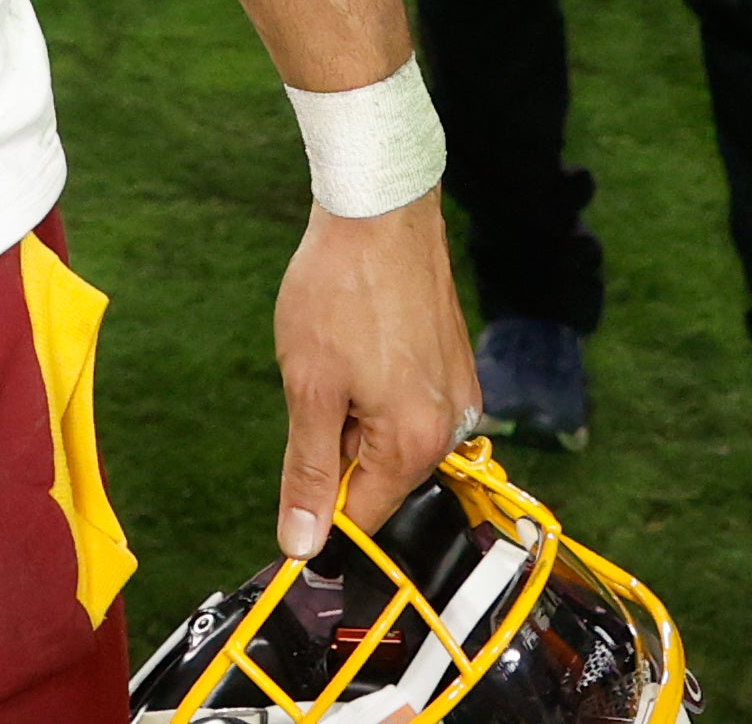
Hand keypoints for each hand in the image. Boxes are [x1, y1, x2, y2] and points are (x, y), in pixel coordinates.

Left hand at [269, 199, 480, 560]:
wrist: (380, 208)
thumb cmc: (340, 291)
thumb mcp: (309, 388)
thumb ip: (309, 472)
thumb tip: (302, 544)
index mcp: (417, 442)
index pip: (366, 514)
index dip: (320, 508)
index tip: (292, 479)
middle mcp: (453, 425)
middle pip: (380, 473)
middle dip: (340, 443)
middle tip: (319, 381)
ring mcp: (460, 392)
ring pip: (392, 434)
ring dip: (356, 412)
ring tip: (341, 351)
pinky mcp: (455, 362)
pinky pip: (409, 400)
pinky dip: (377, 385)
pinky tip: (361, 340)